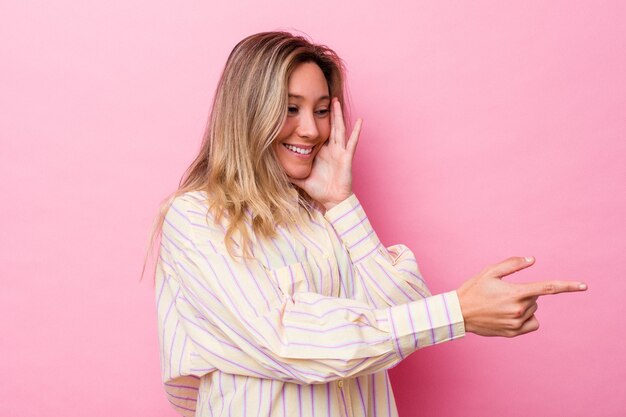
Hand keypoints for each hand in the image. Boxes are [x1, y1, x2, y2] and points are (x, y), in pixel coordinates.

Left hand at [290, 98, 362, 210]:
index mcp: (321, 152)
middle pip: (329, 126)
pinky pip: (352, 143)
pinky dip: (356, 131)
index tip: (310, 107)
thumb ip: (288, 173)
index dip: (316, 121)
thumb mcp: (300, 178)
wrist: (331, 200)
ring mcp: (339, 152)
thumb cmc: (319, 190)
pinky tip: (359, 121)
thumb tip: (272, 170)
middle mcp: (331, 149)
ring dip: (338, 115)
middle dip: (328, 112)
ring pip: (339, 129)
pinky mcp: (346, 158)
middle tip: (326, 97)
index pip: (318, 132)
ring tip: (336, 102)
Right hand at [456, 256, 586, 336]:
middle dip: (525, 293)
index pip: (548, 288)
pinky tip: (509, 316)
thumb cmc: (473, 289)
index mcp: (515, 293)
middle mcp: (518, 310)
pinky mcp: (513, 333)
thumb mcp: (490, 272)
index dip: (568, 285)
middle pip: (536, 298)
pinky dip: (525, 318)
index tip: (584, 285)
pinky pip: (531, 323)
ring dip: (523, 305)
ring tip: (501, 305)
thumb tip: (532, 259)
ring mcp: (516, 323)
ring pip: (533, 310)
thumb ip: (512, 264)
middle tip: (503, 293)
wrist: (459, 313)